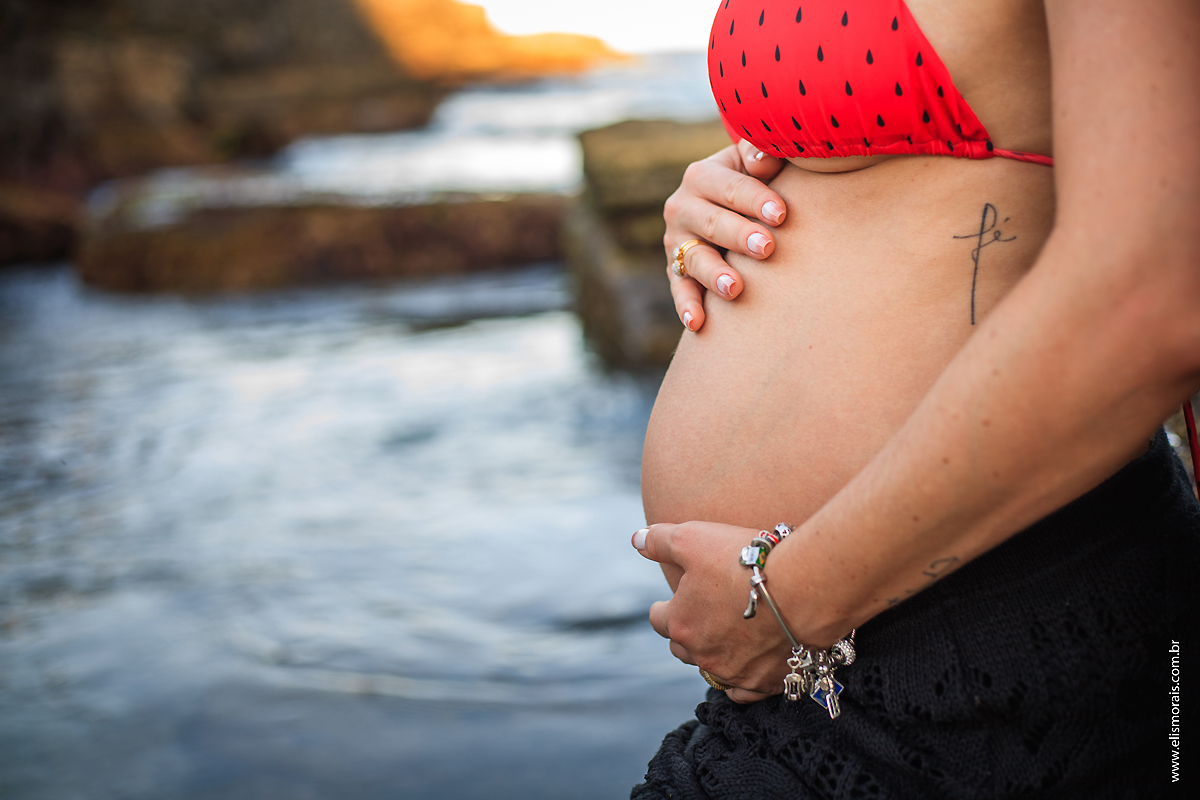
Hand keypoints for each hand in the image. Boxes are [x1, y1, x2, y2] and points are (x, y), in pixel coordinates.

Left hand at [633, 521, 793, 702]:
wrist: (801, 588)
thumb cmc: (743, 560)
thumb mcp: (692, 538)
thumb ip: (659, 541)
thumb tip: (635, 540)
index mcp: (680, 623)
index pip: (658, 620)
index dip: (663, 608)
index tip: (670, 602)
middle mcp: (702, 653)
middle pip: (681, 649)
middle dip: (685, 633)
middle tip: (700, 617)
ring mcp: (733, 672)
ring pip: (711, 669)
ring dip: (712, 655)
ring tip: (723, 639)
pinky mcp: (764, 682)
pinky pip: (742, 693)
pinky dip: (740, 682)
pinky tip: (743, 672)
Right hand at [663, 140, 786, 331]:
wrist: (725, 205)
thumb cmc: (752, 181)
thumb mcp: (752, 162)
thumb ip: (760, 155)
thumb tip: (766, 158)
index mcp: (702, 176)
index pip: (731, 187)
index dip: (756, 199)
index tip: (782, 214)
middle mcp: (682, 207)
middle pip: (712, 223)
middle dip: (739, 235)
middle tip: (766, 247)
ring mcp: (676, 242)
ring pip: (694, 259)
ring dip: (714, 274)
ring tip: (734, 288)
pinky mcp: (675, 271)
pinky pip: (680, 290)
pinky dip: (686, 306)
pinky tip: (697, 323)